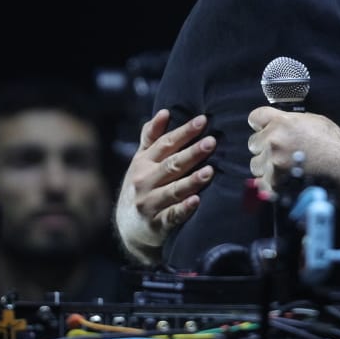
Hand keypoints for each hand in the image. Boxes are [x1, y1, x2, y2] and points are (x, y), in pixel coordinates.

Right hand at [118, 110, 213, 254]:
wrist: (128, 226)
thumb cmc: (140, 185)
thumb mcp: (140, 160)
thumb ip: (151, 137)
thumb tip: (164, 111)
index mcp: (143, 162)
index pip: (165, 144)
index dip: (184, 132)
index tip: (203, 120)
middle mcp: (144, 181)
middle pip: (171, 165)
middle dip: (192, 153)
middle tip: (211, 142)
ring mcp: (149, 203)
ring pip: (174, 190)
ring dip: (191, 180)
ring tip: (210, 171)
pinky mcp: (157, 224)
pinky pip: (172, 216)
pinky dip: (184, 209)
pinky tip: (196, 201)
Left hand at [246, 106, 339, 201]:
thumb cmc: (337, 146)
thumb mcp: (317, 122)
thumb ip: (292, 121)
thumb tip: (278, 122)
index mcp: (283, 122)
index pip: (255, 117)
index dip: (260, 124)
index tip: (263, 129)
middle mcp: (274, 140)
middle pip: (253, 142)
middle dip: (265, 147)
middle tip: (282, 153)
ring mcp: (273, 163)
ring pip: (256, 164)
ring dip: (267, 166)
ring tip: (285, 168)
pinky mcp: (275, 183)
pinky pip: (261, 183)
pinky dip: (270, 183)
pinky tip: (284, 180)